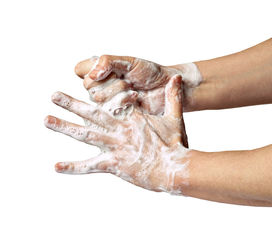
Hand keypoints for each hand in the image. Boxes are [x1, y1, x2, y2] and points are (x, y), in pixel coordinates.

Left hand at [44, 75, 189, 192]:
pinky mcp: (113, 164)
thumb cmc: (175, 144)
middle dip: (71, 103)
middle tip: (54, 95)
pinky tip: (56, 166)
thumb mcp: (175, 118)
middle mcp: (119, 129)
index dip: (97, 91)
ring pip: (85, 134)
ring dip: (64, 127)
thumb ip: (173, 97)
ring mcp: (114, 146)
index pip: (111, 101)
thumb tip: (177, 78)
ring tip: (47, 120)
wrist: (175, 168)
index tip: (83, 83)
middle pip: (91, 114)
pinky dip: (73, 167)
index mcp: (132, 117)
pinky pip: (89, 166)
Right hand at [75, 55, 201, 114]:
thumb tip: (92, 74)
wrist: (167, 89)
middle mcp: (101, 86)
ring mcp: (107, 102)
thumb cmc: (150, 73)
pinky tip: (134, 101)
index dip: (93, 71)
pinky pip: (108, 112)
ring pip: (98, 100)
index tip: (112, 70)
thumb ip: (108, 63)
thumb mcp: (129, 62)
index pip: (80, 71)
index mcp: (101, 71)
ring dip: (118, 94)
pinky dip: (123, 104)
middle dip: (111, 84)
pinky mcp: (116, 114)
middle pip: (89, 87)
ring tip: (134, 92)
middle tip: (128, 82)